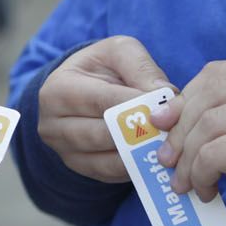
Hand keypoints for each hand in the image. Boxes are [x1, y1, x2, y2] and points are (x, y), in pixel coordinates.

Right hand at [38, 36, 172, 181]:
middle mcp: (53, 126)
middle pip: (103, 134)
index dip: (136, 104)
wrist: (81, 91)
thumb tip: (164, 95)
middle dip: (141, 131)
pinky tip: (155, 152)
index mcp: (58, 90)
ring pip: (110, 159)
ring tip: (168, 140)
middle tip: (171, 126)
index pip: (102, 100)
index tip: (164, 105)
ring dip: (142, 152)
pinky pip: (114, 174)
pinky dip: (137, 165)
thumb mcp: (117, 52)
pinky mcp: (82, 170)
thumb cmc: (101, 68)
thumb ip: (140, 66)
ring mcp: (65, 152)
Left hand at [153, 59, 225, 225]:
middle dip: (180, 129)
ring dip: (189, 159)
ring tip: (187, 183)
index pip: (219, 74)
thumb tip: (164, 116)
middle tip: (168, 160)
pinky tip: (207, 191)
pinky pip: (213, 153)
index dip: (185, 99)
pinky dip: (200, 174)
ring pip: (208, 126)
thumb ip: (218, 115)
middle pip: (210, 93)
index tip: (164, 125)